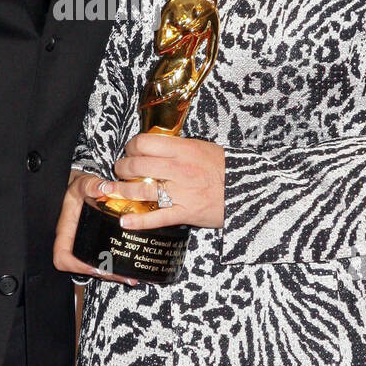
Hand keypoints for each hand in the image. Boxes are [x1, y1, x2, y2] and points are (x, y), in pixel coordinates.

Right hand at [53, 170, 130, 281]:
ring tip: (130, 276)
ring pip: (96, 267)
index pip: (62, 257)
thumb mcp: (82, 184)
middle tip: (121, 275)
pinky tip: (131, 266)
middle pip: (84, 268)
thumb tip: (102, 188)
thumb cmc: (78, 189)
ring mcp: (87, 246)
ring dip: (113, 273)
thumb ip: (90, 185)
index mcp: (66, 233)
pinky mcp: (99, 245)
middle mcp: (76, 243)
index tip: (93, 267)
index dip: (76, 266)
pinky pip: (105, 259)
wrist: (85, 189)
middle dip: (103, 274)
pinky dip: (117, 265)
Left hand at [109, 134, 225, 229]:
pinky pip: (157, 217)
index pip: (145, 143)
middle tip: (120, 170)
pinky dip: (139, 221)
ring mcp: (182, 192)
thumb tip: (155, 146)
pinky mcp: (186, 213)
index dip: (131, 147)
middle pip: (138, 165)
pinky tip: (125, 222)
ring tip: (114, 190)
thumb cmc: (228, 169)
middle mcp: (180, 169)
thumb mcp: (203, 148)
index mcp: (184, 150)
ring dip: (123, 190)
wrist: (251, 190)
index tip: (129, 151)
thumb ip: (179, 148)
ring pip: (142, 189)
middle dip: (122, 168)